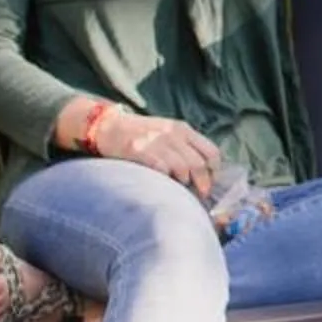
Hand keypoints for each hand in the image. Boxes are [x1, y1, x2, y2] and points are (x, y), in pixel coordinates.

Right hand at [88, 103, 223, 197]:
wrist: (107, 126)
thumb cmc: (140, 133)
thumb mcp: (167, 131)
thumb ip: (184, 145)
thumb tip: (203, 170)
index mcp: (183, 129)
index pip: (211, 151)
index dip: (214, 171)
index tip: (211, 182)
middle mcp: (173, 134)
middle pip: (198, 163)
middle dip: (202, 183)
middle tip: (200, 194)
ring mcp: (156, 142)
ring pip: (183, 168)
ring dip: (183, 183)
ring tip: (179, 189)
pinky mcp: (140, 151)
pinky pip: (162, 169)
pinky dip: (166, 180)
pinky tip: (162, 184)